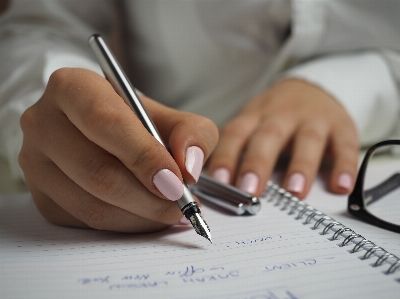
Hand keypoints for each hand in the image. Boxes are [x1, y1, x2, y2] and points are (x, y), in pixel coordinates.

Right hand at [19, 68, 217, 231]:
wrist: (100, 132)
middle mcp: (44, 123)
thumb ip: (192, 133)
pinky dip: (126, 224)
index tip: (176, 181)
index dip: (144, 156)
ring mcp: (36, 163)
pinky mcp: (41, 196)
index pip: (106, 122)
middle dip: (148, 197)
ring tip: (170, 211)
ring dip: (141, 216)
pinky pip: (86, 222)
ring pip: (92, 204)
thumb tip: (189, 168)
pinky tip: (146, 215)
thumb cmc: (135, 122)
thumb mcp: (170, 116)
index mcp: (72, 87)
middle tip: (181, 205)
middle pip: (98, 171)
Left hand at [207, 78, 358, 198]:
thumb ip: (237, 150)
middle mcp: (282, 115)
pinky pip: (345, 145)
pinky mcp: (341, 126)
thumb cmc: (275, 116)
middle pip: (268, 136)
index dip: (226, 156)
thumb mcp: (253, 123)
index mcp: (255, 116)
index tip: (219, 182)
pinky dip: (345, 166)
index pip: (236, 134)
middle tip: (250, 190)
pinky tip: (341, 186)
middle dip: (258, 163)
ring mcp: (313, 119)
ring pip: (307, 140)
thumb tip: (214, 187)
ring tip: (294, 192)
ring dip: (301, 166)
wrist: (313, 88)